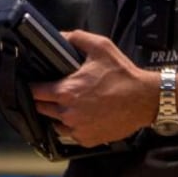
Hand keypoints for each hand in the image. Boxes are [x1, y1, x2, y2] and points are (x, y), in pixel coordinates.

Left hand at [30, 30, 158, 147]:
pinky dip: (72, 127)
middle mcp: (68, 113)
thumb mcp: (100, 47)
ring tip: (68, 103)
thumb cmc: (123, 74)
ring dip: (57, 114)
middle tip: (52, 91)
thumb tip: (59, 36)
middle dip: (43, 100)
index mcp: (66, 91)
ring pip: (55, 123)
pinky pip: (71, 134)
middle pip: (41, 108)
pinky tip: (81, 115)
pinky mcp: (88, 140)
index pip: (34, 92)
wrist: (145, 99)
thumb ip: (76, 38)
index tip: (34, 82)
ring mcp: (77, 129)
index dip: (32, 86)